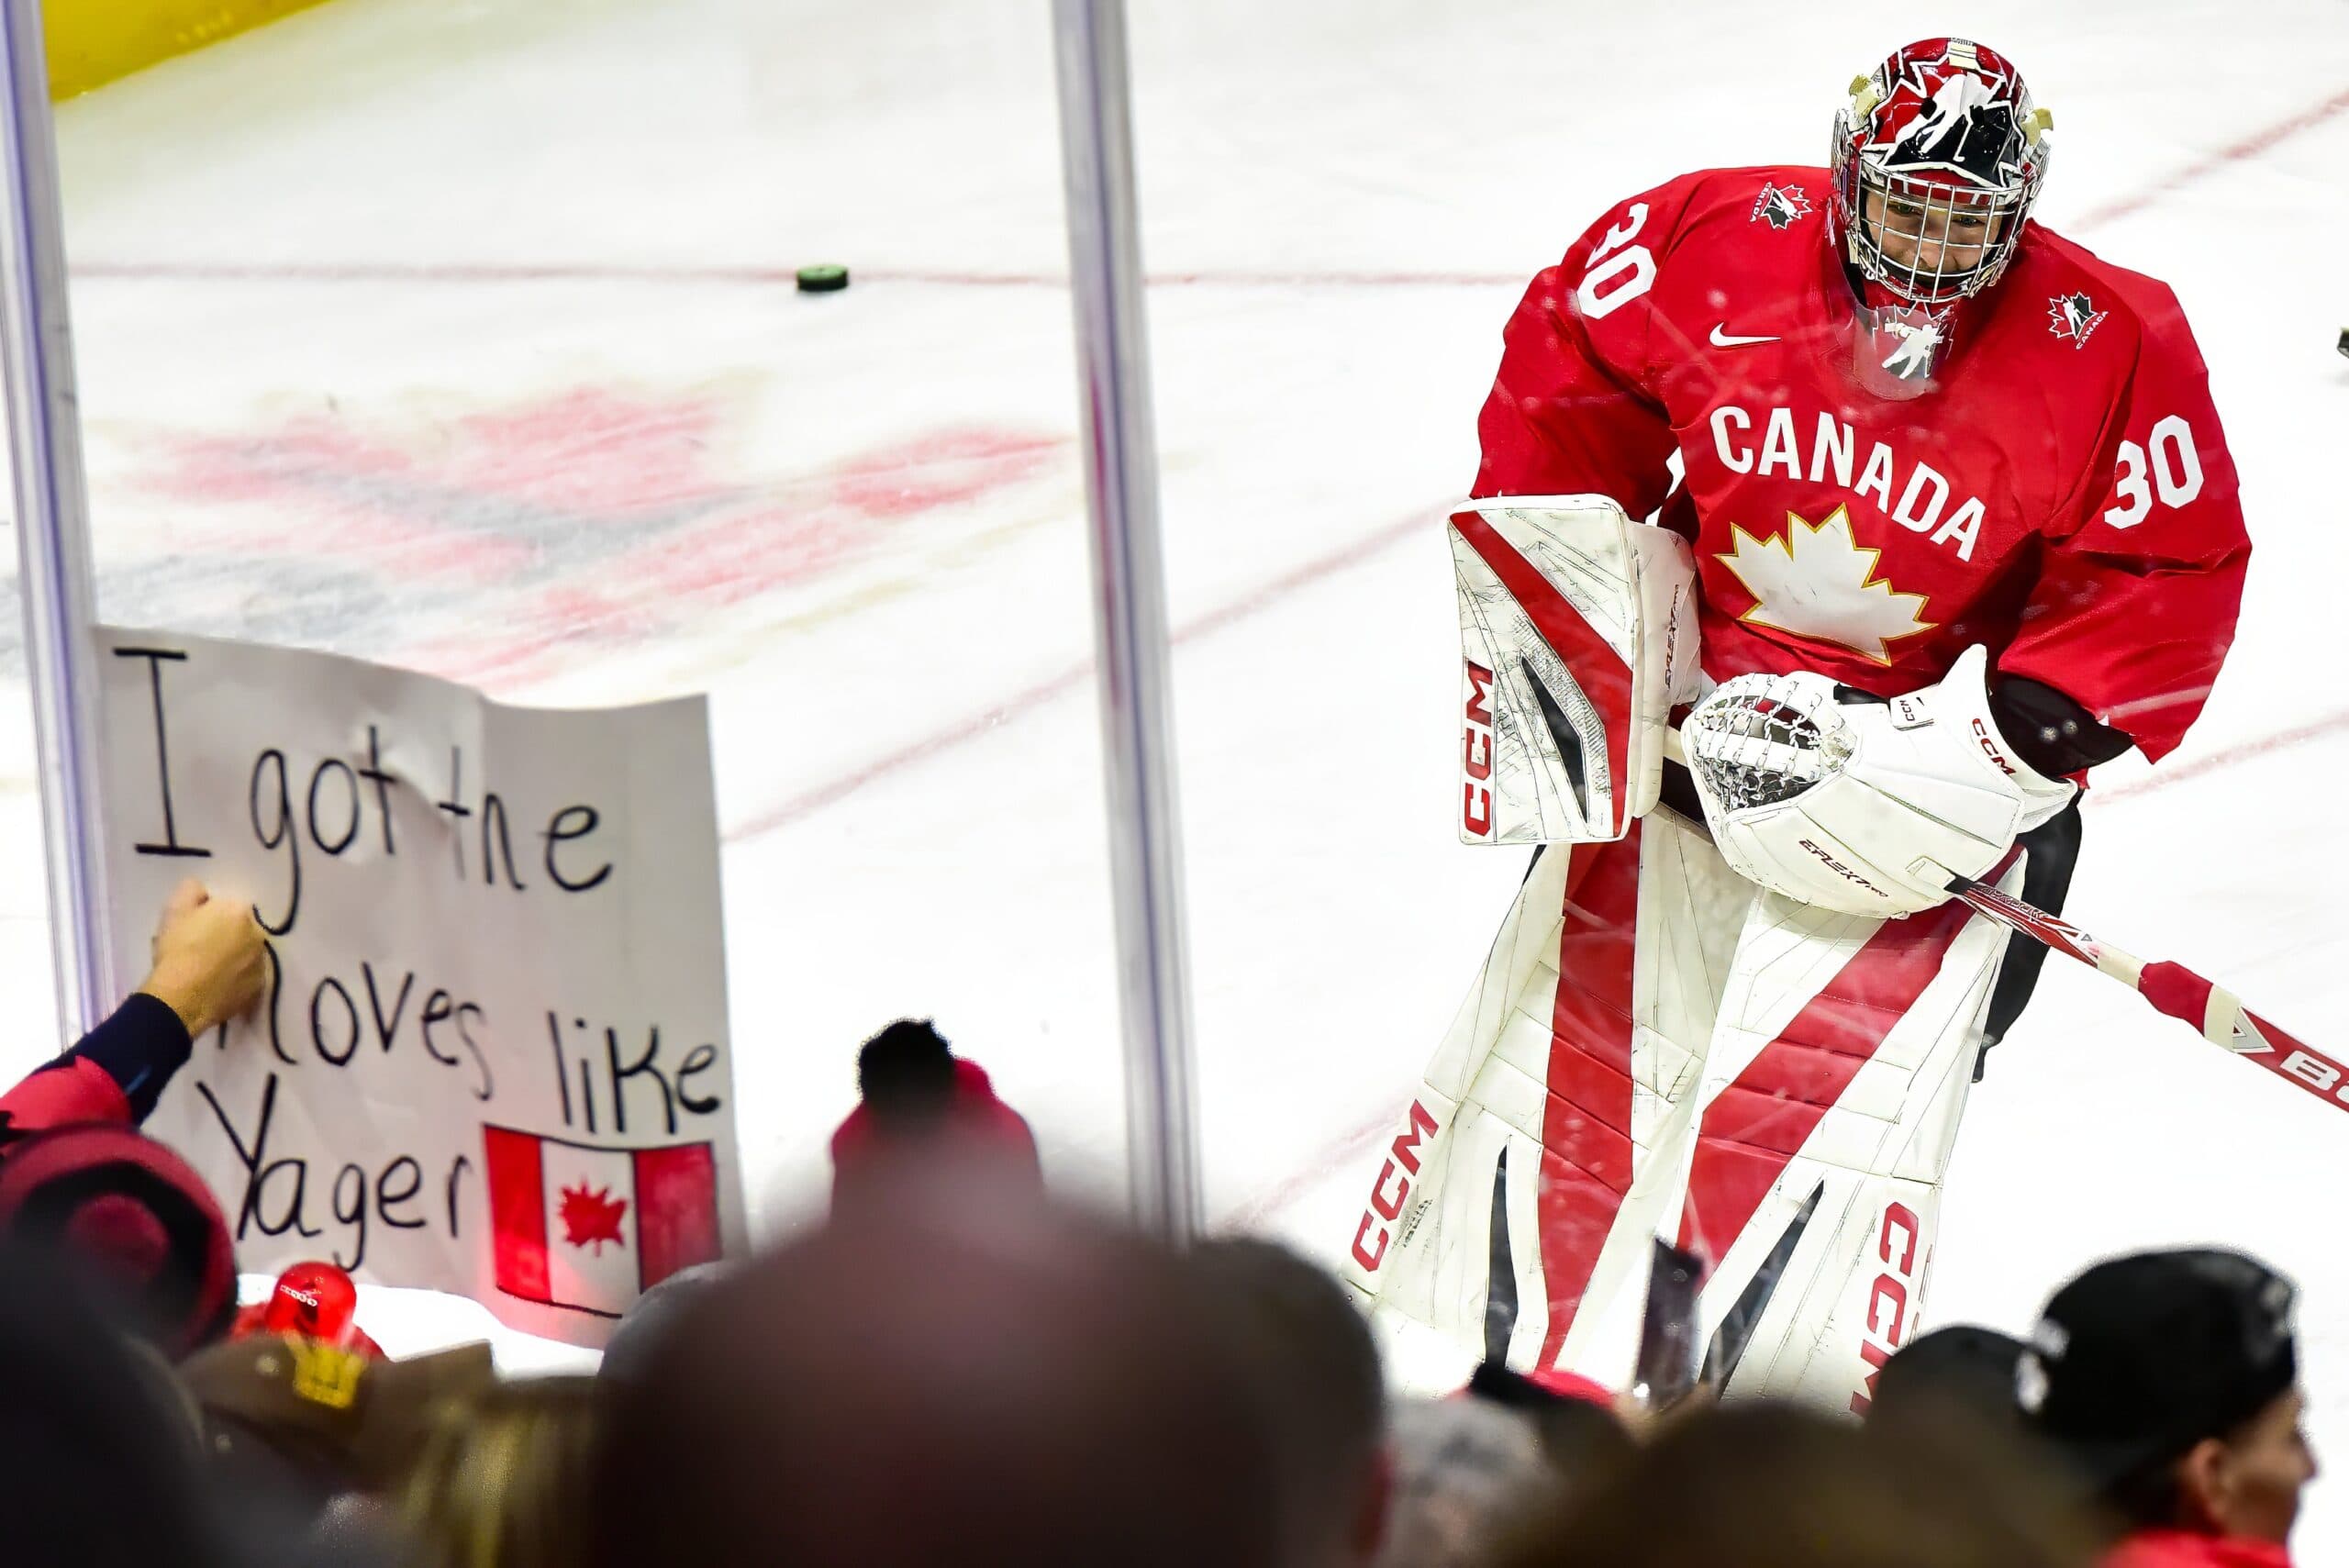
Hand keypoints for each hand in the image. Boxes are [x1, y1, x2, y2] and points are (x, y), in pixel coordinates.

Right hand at [138, 878, 266, 1037]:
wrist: (180, 998)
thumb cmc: (177, 951)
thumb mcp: (174, 911)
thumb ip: (191, 890)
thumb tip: (202, 890)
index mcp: (240, 911)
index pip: (230, 907)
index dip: (211, 917)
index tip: (195, 929)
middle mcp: (258, 933)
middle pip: (242, 930)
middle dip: (226, 936)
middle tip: (200, 950)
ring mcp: (262, 962)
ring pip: (247, 954)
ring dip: (234, 958)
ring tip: (208, 972)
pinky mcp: (259, 988)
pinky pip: (248, 978)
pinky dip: (236, 980)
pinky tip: (216, 987)